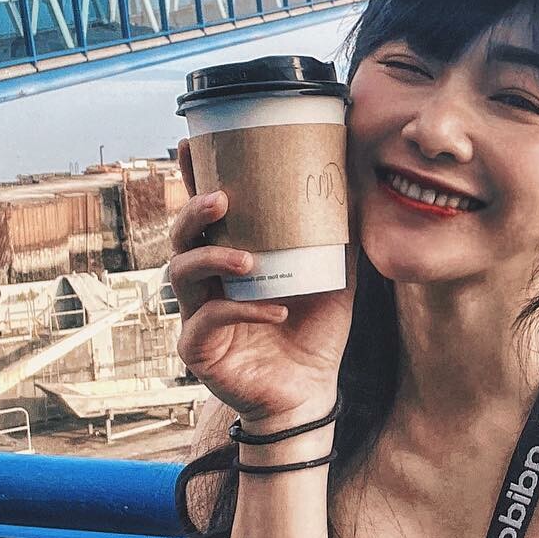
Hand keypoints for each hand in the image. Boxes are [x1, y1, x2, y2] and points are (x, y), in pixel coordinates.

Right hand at [166, 137, 358, 420]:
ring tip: (249, 260)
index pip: (205, 215)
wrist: (310, 392)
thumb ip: (337, 239)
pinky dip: (243, 310)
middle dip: (193, 213)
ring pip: (181, 275)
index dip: (192, 179)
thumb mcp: (333, 279)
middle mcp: (205, 283)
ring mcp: (196, 315)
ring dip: (213, 259)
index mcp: (228, 260)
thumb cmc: (313, 333)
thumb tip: (358, 188)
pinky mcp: (198, 349)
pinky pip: (209, 321)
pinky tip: (276, 310)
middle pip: (180, 237)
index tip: (191, 145)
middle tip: (222, 200)